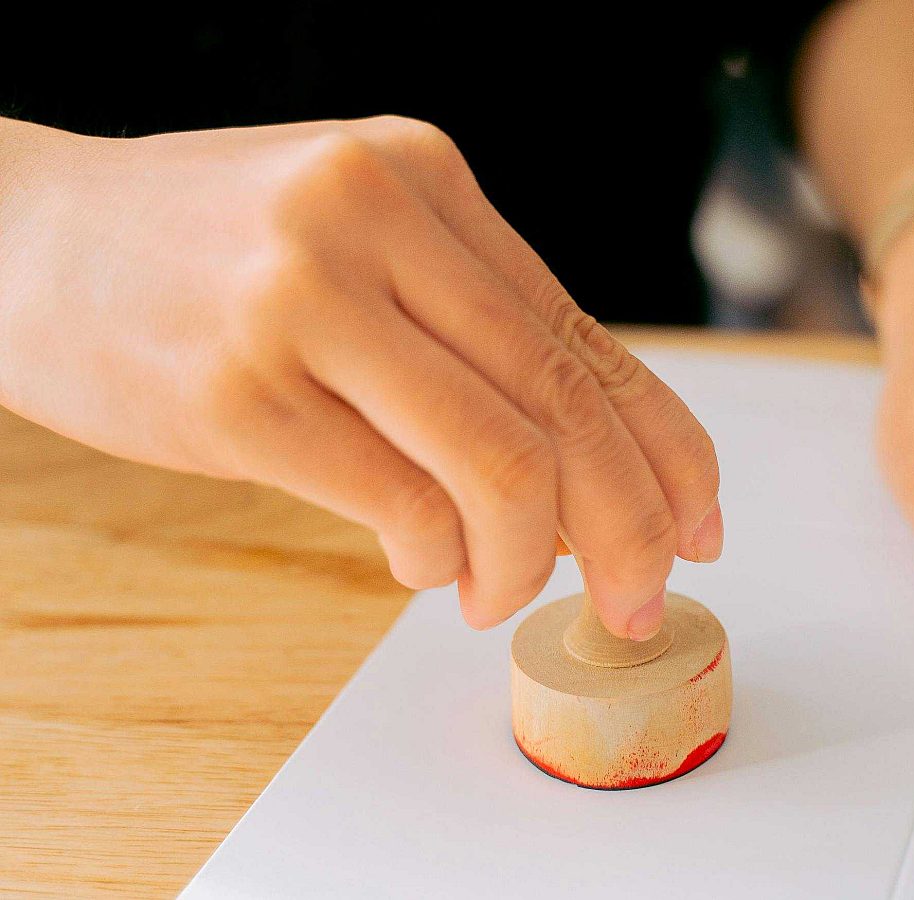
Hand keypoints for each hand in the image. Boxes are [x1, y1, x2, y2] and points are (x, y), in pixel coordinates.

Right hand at [0, 116, 721, 637]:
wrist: (24, 236)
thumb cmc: (208, 254)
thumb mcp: (354, 245)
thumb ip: (463, 334)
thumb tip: (581, 470)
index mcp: (425, 178)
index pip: (582, 332)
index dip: (665, 442)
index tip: (701, 517)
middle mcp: (376, 217)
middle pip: (560, 400)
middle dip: (627, 522)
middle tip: (640, 595)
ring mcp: (304, 297)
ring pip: (496, 460)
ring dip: (527, 558)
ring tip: (503, 593)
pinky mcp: (239, 389)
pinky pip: (397, 502)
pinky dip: (435, 558)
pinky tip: (426, 568)